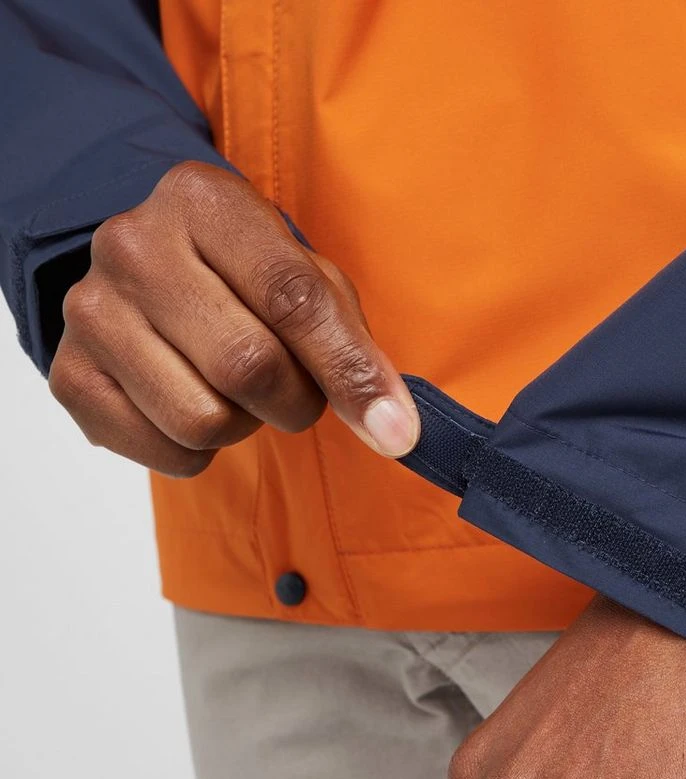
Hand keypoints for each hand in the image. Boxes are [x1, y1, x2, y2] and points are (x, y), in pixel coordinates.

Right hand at [49, 161, 418, 475]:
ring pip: (204, 420)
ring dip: (245, 424)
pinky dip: (201, 450)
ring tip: (234, 387)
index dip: (350, 371)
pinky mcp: (71, 375)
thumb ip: (352, 343)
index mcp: (205, 202)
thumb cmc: (246, 276)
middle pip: (248, 367)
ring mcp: (92, 311)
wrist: (150, 271)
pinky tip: (194, 402)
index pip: (293, 297)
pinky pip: (168, 452)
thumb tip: (395, 431)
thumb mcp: (306, 278)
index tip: (396, 430)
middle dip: (296, 401)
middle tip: (294, 388)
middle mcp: (134, 246)